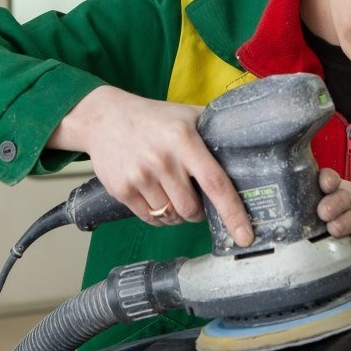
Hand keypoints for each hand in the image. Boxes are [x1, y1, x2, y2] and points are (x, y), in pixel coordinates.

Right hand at [48, 86, 253, 245]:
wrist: (103, 118)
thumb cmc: (153, 118)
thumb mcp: (186, 114)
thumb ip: (214, 128)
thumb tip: (247, 142)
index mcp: (184, 140)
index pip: (215, 183)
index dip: (233, 213)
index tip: (245, 235)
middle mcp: (162, 159)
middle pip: (191, 209)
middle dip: (199, 212)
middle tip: (196, 200)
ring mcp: (140, 176)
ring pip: (171, 216)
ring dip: (178, 214)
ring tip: (173, 195)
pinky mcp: (121, 190)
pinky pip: (150, 218)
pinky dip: (159, 216)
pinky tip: (158, 198)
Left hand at [316, 169, 350, 265]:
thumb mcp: (338, 197)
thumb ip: (320, 197)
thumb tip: (286, 196)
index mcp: (341, 190)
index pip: (331, 180)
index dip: (328, 181)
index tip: (325, 184)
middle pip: (342, 199)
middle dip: (333, 205)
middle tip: (324, 213)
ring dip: (344, 224)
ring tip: (334, 229)